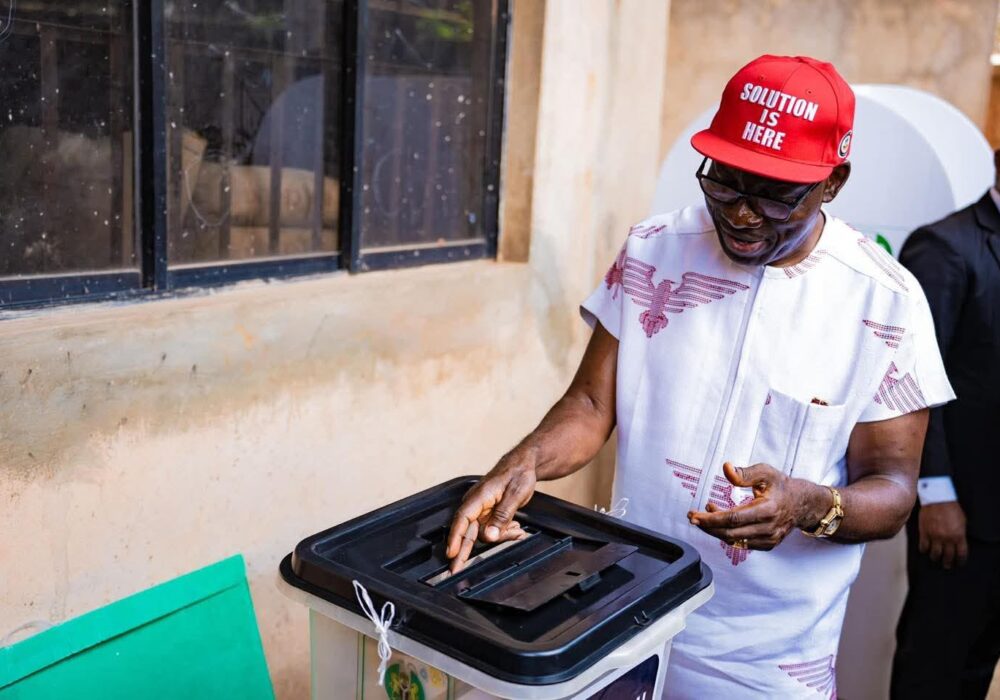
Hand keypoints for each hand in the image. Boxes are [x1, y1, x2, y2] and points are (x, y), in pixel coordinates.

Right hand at [446, 451, 536, 572]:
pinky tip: (516, 531)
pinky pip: (493, 528)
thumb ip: (502, 516)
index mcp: (479, 496)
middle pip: (467, 530)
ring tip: (517, 532)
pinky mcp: (489, 512)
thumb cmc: (519, 473)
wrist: (525, 464)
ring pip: (484, 532)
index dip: (455, 537)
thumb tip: (489, 536)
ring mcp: (482, 509)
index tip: (451, 553)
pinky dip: (505, 532)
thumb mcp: (515, 494)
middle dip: (463, 551)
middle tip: (456, 569)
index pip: (462, 519)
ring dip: (501, 536)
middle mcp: (477, 503)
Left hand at [687, 462, 827, 550]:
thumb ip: (745, 472)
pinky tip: (720, 521)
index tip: (695, 515)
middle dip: (708, 526)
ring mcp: (769, 539)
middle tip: (693, 517)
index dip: (711, 519)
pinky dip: (727, 534)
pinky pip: (741, 543)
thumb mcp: (766, 472)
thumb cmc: (782, 486)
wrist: (802, 504)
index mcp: (768, 510)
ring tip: (705, 515)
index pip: (733, 519)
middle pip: (730, 533)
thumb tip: (726, 468)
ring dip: (715, 530)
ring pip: (734, 541)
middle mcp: (768, 529)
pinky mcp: (767, 545)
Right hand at [918, 501, 966, 568]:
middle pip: (947, 556)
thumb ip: (960, 534)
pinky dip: (924, 550)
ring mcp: (935, 536)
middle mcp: (947, 538)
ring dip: (935, 558)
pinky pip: (923, 546)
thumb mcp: (962, 522)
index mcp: (959, 536)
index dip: (960, 561)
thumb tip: (958, 542)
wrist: (937, 499)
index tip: (958, 563)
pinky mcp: (924, 532)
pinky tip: (925, 551)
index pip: (961, 554)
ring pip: (935, 554)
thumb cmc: (952, 508)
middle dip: (948, 563)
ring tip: (935, 559)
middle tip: (947, 565)